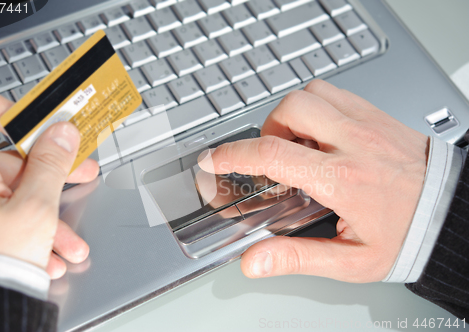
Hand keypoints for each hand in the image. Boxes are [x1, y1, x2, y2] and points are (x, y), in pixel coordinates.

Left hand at [0, 83, 98, 278]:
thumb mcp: (36, 210)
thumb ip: (52, 164)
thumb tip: (61, 132)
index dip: (17, 113)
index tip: (46, 127)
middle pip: (9, 157)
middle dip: (51, 171)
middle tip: (80, 174)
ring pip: (10, 194)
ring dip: (44, 214)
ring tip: (69, 242)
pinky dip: (25, 231)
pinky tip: (46, 256)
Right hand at [198, 80, 427, 281]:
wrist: (452, 214)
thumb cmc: (407, 235)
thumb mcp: (350, 260)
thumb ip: (297, 257)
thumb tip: (254, 262)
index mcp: (343, 180)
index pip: (273, 154)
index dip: (233, 154)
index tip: (215, 158)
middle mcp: (354, 143)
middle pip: (291, 109)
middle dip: (268, 129)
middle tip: (274, 156)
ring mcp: (368, 123)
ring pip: (312, 92)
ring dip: (292, 115)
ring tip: (298, 144)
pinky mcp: (377, 115)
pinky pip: (336, 93)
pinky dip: (317, 106)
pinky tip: (321, 133)